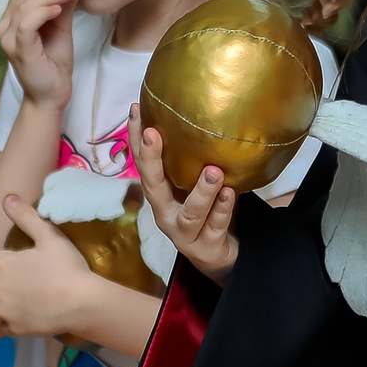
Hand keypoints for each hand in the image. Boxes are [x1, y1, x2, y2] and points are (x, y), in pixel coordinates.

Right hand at [0, 0, 83, 110]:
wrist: (52, 93)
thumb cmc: (54, 61)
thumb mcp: (62, 26)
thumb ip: (65, 3)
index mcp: (13, 18)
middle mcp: (5, 26)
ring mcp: (9, 38)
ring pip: (26, 5)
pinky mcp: (18, 49)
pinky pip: (27, 23)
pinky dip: (43, 11)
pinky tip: (59, 8)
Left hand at [0, 195, 98, 337]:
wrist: (82, 302)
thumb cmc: (67, 266)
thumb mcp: (49, 236)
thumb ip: (26, 217)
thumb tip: (7, 197)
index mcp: (2, 264)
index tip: (0, 260)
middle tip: (8, 279)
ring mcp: (3, 311)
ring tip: (14, 299)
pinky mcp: (13, 329)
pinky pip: (1, 326)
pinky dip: (8, 321)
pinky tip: (23, 314)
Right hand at [132, 123, 240, 283]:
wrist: (218, 256)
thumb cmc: (204, 212)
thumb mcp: (192, 185)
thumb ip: (192, 161)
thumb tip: (200, 114)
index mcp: (161, 195)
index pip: (143, 165)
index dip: (136, 140)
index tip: (136, 110)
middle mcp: (166, 213)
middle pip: (154, 187)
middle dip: (151, 160)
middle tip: (153, 133)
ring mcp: (186, 233)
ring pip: (191, 213)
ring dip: (202, 191)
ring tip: (213, 170)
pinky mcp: (208, 247)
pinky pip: (216, 226)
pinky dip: (223, 209)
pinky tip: (231, 193)